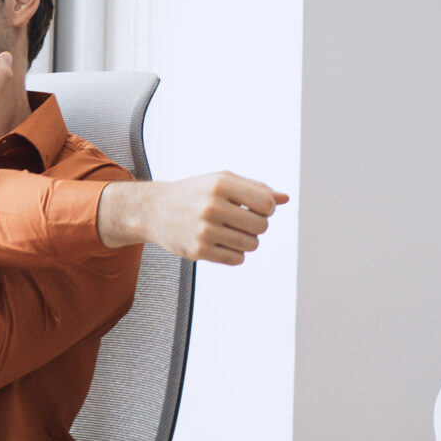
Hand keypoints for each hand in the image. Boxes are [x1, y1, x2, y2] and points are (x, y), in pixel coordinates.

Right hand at [97, 171, 291, 264]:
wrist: (155, 210)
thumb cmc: (194, 193)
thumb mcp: (222, 181)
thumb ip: (255, 188)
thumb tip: (285, 198)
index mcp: (221, 184)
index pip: (267, 204)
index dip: (267, 208)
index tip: (256, 208)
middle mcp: (212, 206)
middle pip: (261, 226)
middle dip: (256, 226)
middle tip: (241, 221)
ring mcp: (204, 230)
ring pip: (252, 245)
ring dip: (247, 241)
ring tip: (231, 232)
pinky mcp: (198, 251)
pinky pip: (237, 259)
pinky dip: (235, 253)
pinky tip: (222, 243)